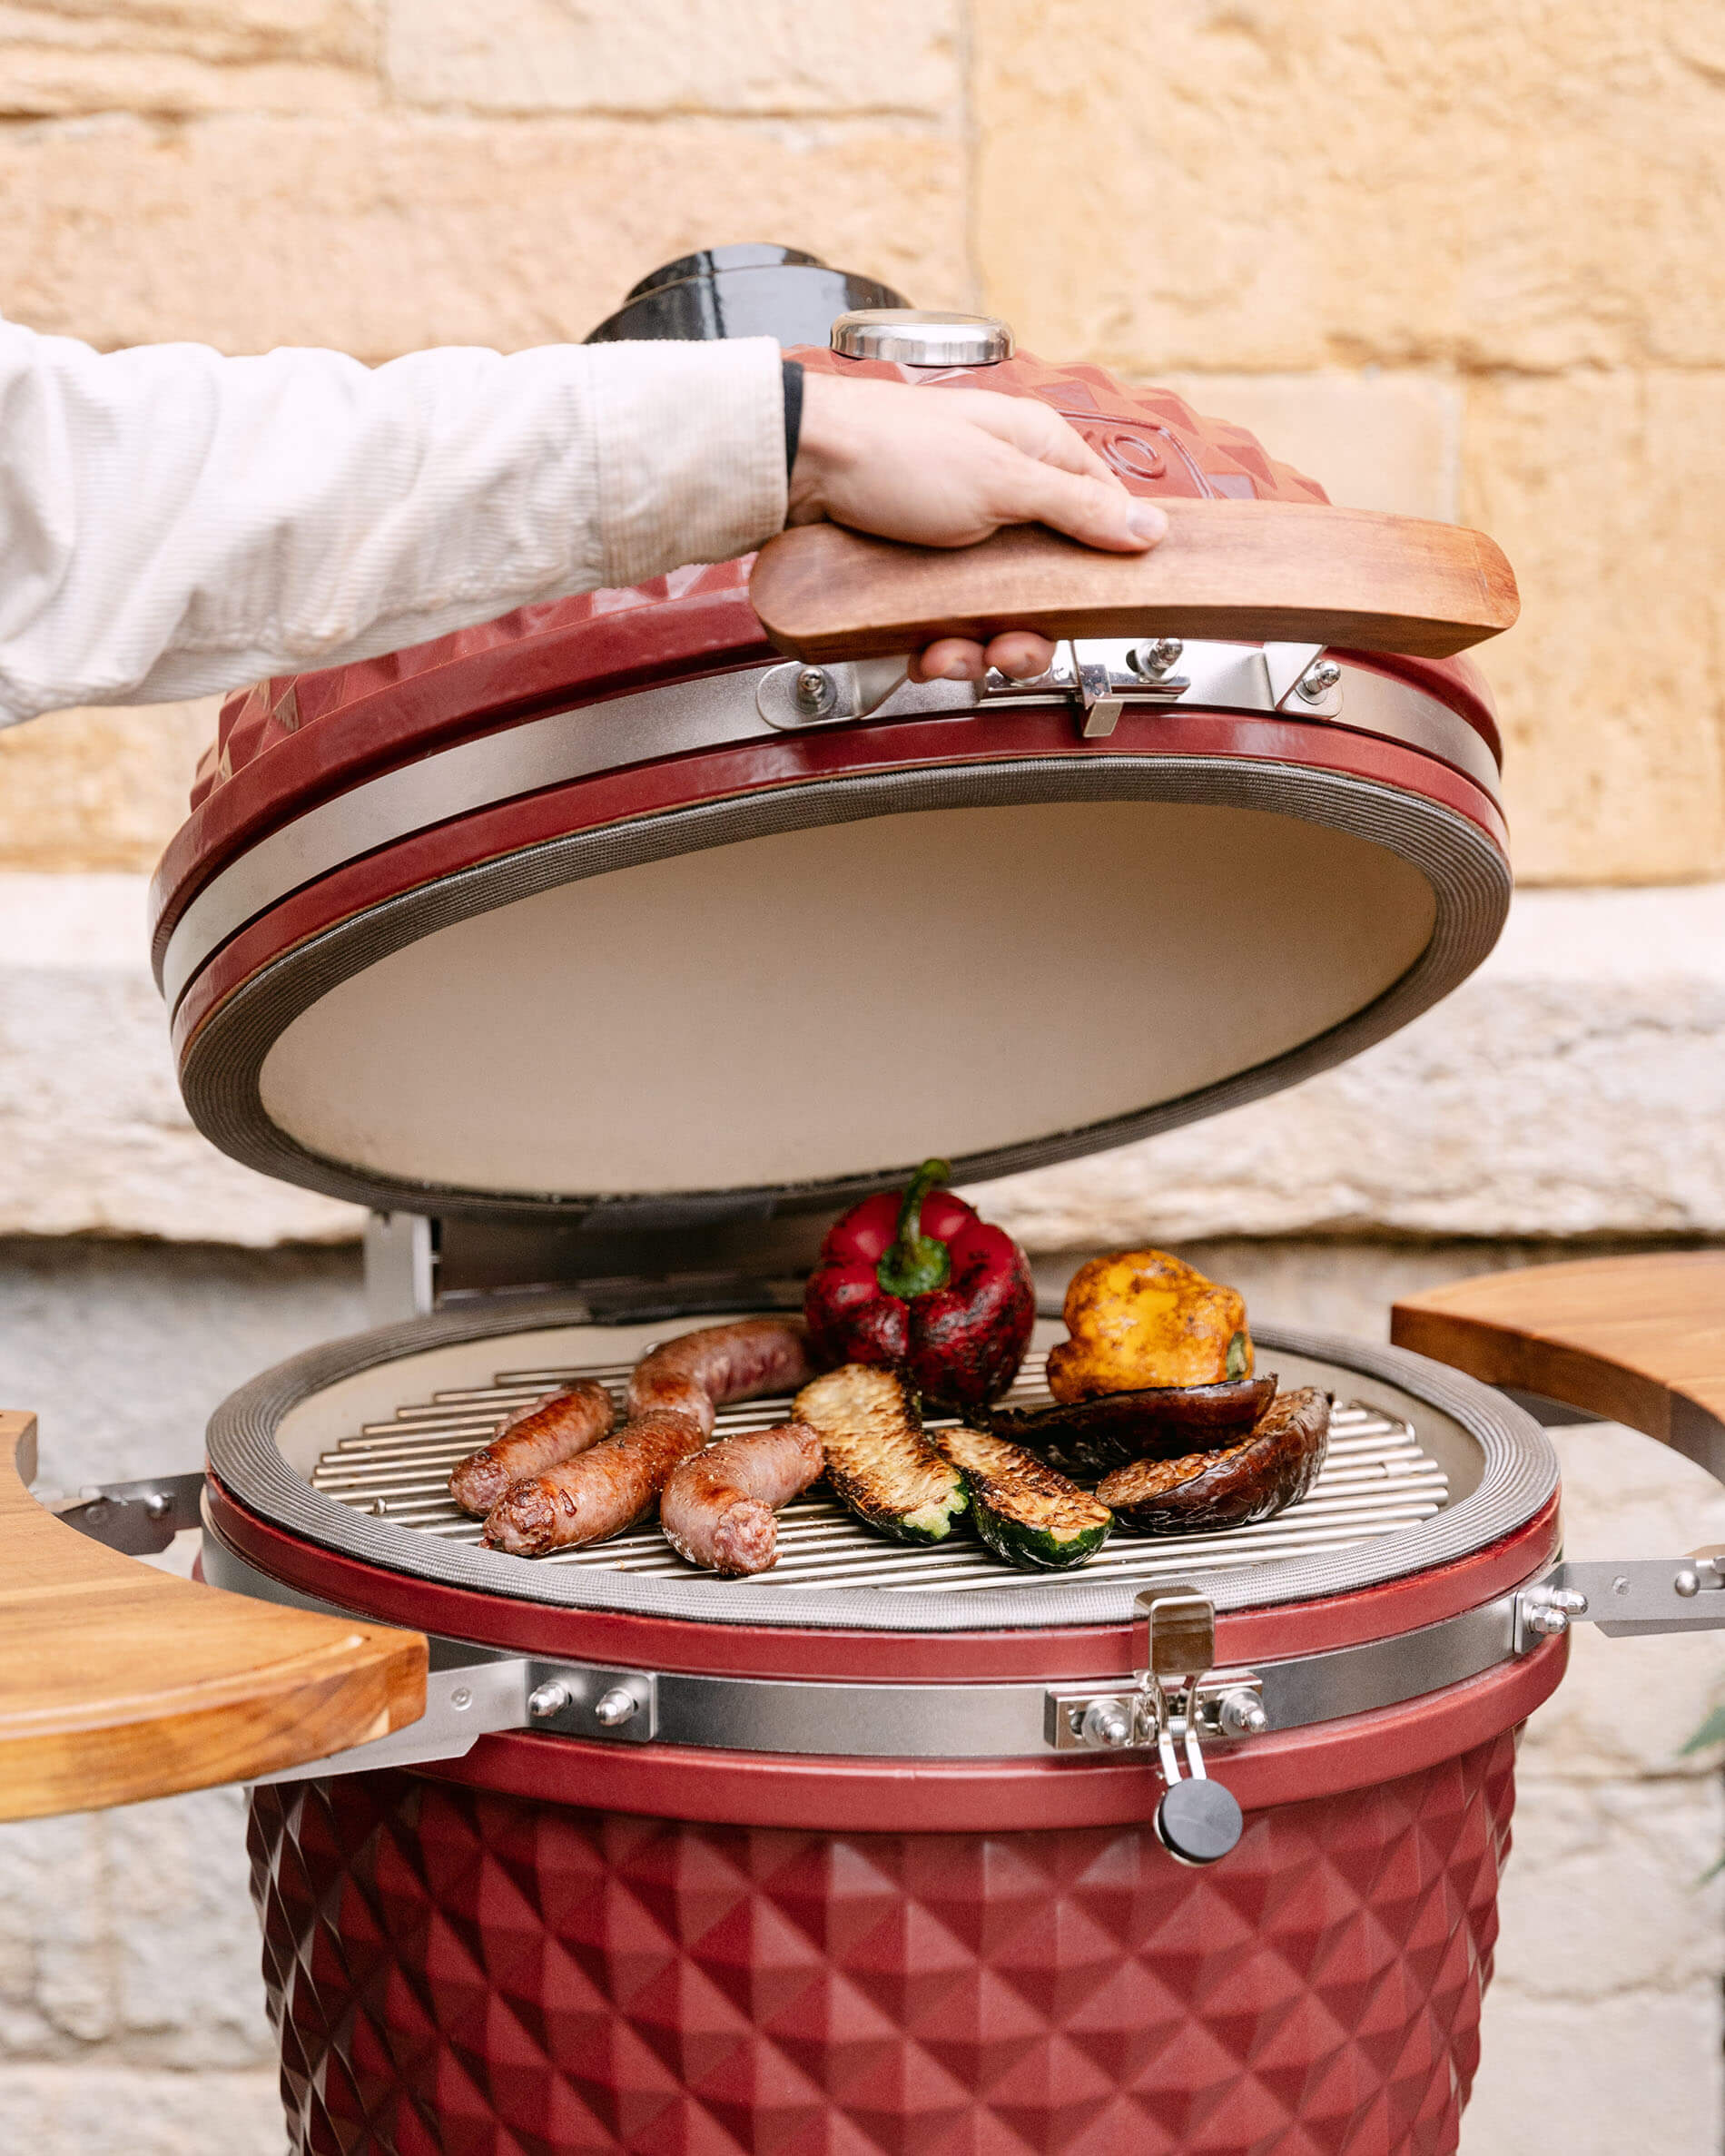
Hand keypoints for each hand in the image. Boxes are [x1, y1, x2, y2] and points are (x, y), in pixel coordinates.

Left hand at [786, 372, 1167, 683]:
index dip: (1105, 565)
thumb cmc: (891, 451)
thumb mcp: (1001, 480)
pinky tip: (924, 651)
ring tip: (952, 655)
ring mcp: (960, 538)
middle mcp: (1003, 494)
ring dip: (980, 649)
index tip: (1102, 608)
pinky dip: (939, 647)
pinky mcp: (919, 573)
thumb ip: (1078, 508)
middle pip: (1050, 584)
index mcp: (1036, 454)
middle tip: (1012, 649)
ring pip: (998, 614)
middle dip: (1031, 631)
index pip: (1102, 513)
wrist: (795, 467)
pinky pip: (948, 624)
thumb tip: (1150, 528)